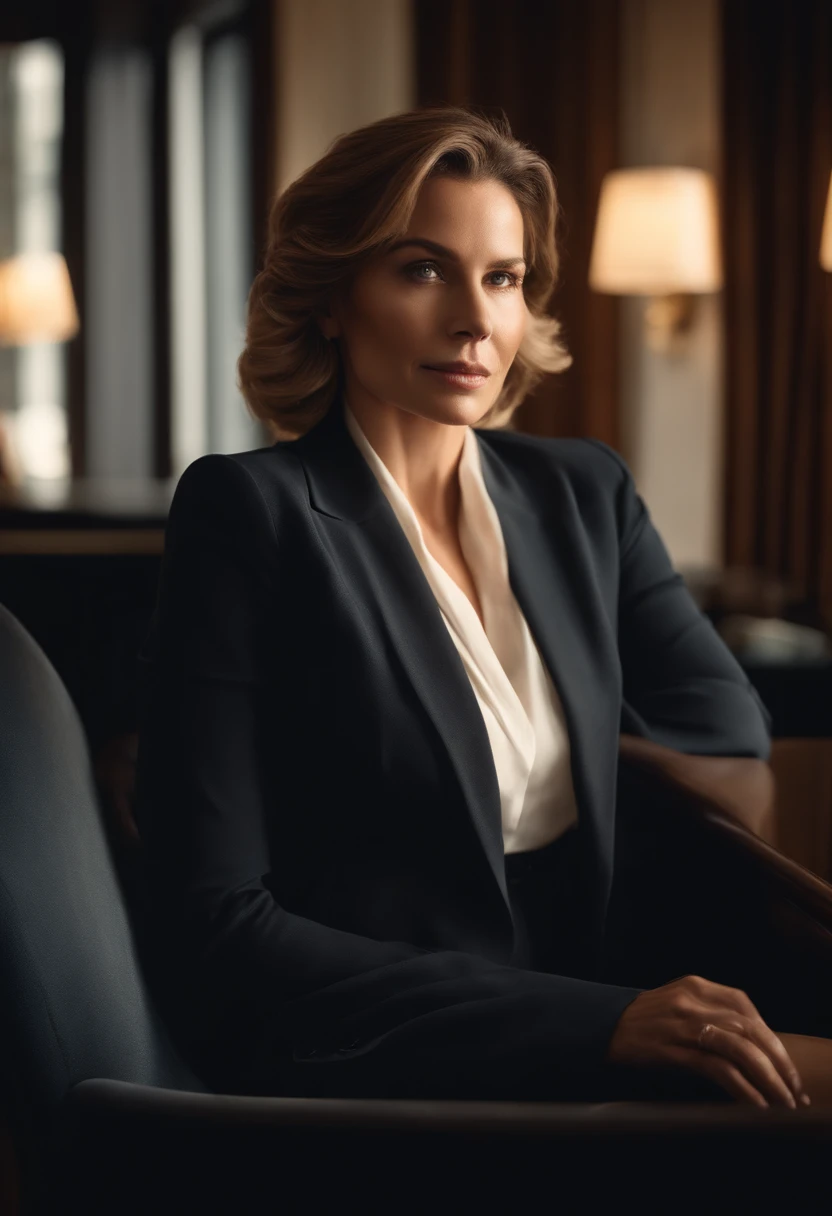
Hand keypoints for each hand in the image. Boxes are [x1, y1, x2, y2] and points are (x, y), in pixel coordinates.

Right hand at [606, 974, 810, 1108]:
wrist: (600, 1025)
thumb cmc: (642, 1020)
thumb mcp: (676, 1002)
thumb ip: (708, 1011)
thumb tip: (748, 1041)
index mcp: (695, 984)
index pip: (744, 1004)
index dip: (769, 1035)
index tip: (783, 1062)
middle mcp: (692, 1000)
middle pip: (749, 1029)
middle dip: (779, 1061)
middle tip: (793, 1089)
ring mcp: (682, 1024)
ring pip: (739, 1049)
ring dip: (767, 1078)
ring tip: (781, 1101)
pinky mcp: (672, 1049)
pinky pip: (717, 1069)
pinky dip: (741, 1088)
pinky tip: (753, 1103)